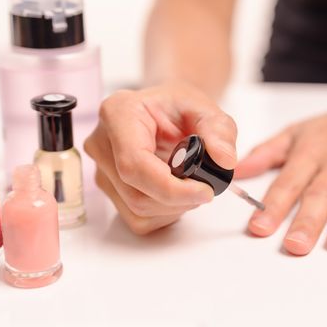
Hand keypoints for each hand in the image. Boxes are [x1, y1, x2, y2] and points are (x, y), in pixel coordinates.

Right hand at [84, 82, 236, 233]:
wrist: (164, 112)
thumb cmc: (177, 108)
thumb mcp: (205, 108)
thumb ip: (219, 130)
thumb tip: (225, 159)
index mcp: (118, 113)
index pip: (135, 164)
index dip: (171, 187)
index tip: (205, 191)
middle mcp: (102, 143)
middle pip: (137, 194)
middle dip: (179, 200)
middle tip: (204, 187)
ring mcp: (101, 169)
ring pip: (138, 210)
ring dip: (174, 207)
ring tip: (190, 185)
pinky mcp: (108, 190)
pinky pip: (137, 219)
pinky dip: (164, 214)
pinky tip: (175, 193)